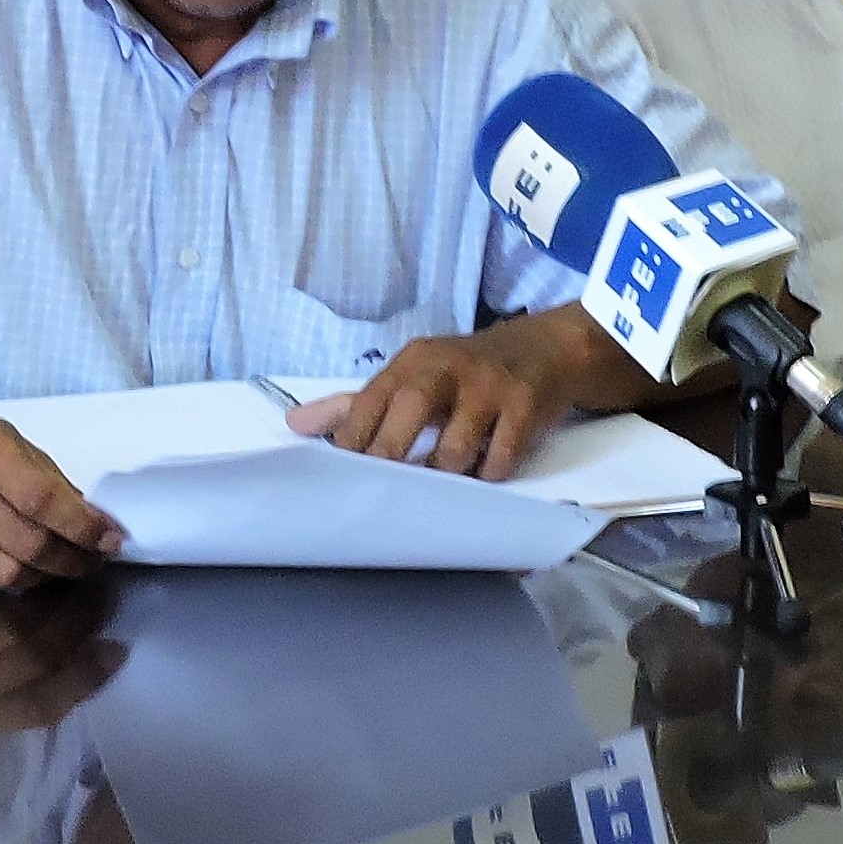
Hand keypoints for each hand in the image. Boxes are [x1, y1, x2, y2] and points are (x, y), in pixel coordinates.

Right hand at [0, 413, 121, 594]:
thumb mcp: (7, 441)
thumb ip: (48, 478)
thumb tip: (93, 523)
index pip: (42, 499)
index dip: (83, 526)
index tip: (111, 540)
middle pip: (28, 545)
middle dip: (71, 560)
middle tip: (90, 561)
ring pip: (5, 574)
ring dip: (39, 576)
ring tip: (51, 565)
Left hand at [290, 332, 568, 479]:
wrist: (547, 348)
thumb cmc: (468, 370)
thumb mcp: (414, 374)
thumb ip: (356, 403)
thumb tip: (295, 424)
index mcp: (414, 361)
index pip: (371, 398)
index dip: (352, 439)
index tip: (336, 477)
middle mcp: (449, 367)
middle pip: (409, 411)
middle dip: (389, 455)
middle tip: (377, 494)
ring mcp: (490, 386)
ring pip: (456, 447)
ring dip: (446, 475)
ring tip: (443, 486)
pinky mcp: (525, 406)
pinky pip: (501, 458)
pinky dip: (489, 475)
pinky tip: (485, 474)